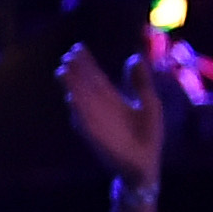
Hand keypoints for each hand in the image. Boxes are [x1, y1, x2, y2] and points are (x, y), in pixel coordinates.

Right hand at [57, 41, 167, 187]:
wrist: (145, 163)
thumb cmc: (147, 135)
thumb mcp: (150, 103)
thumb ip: (141, 82)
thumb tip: (133, 57)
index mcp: (112, 99)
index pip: (96, 78)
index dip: (87, 63)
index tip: (78, 48)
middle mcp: (100, 109)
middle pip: (85, 86)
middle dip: (76, 71)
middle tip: (67, 55)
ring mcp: (96, 122)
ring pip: (80, 101)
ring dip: (71, 87)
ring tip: (63, 71)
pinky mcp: (96, 136)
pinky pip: (84, 122)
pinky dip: (78, 111)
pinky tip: (72, 99)